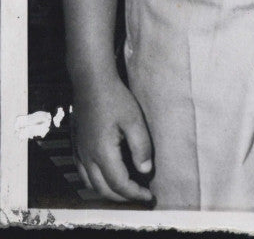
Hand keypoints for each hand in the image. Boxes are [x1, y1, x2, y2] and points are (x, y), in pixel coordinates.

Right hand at [71, 75, 153, 202]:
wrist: (91, 83)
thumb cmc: (115, 98)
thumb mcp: (134, 120)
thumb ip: (141, 146)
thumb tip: (146, 171)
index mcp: (102, 153)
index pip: (120, 184)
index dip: (135, 193)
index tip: (150, 196)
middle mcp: (87, 158)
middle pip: (104, 190)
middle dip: (123, 197)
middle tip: (141, 196)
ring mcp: (79, 153)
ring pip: (91, 185)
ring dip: (109, 192)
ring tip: (127, 189)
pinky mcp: (76, 147)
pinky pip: (84, 175)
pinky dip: (96, 183)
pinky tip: (107, 177)